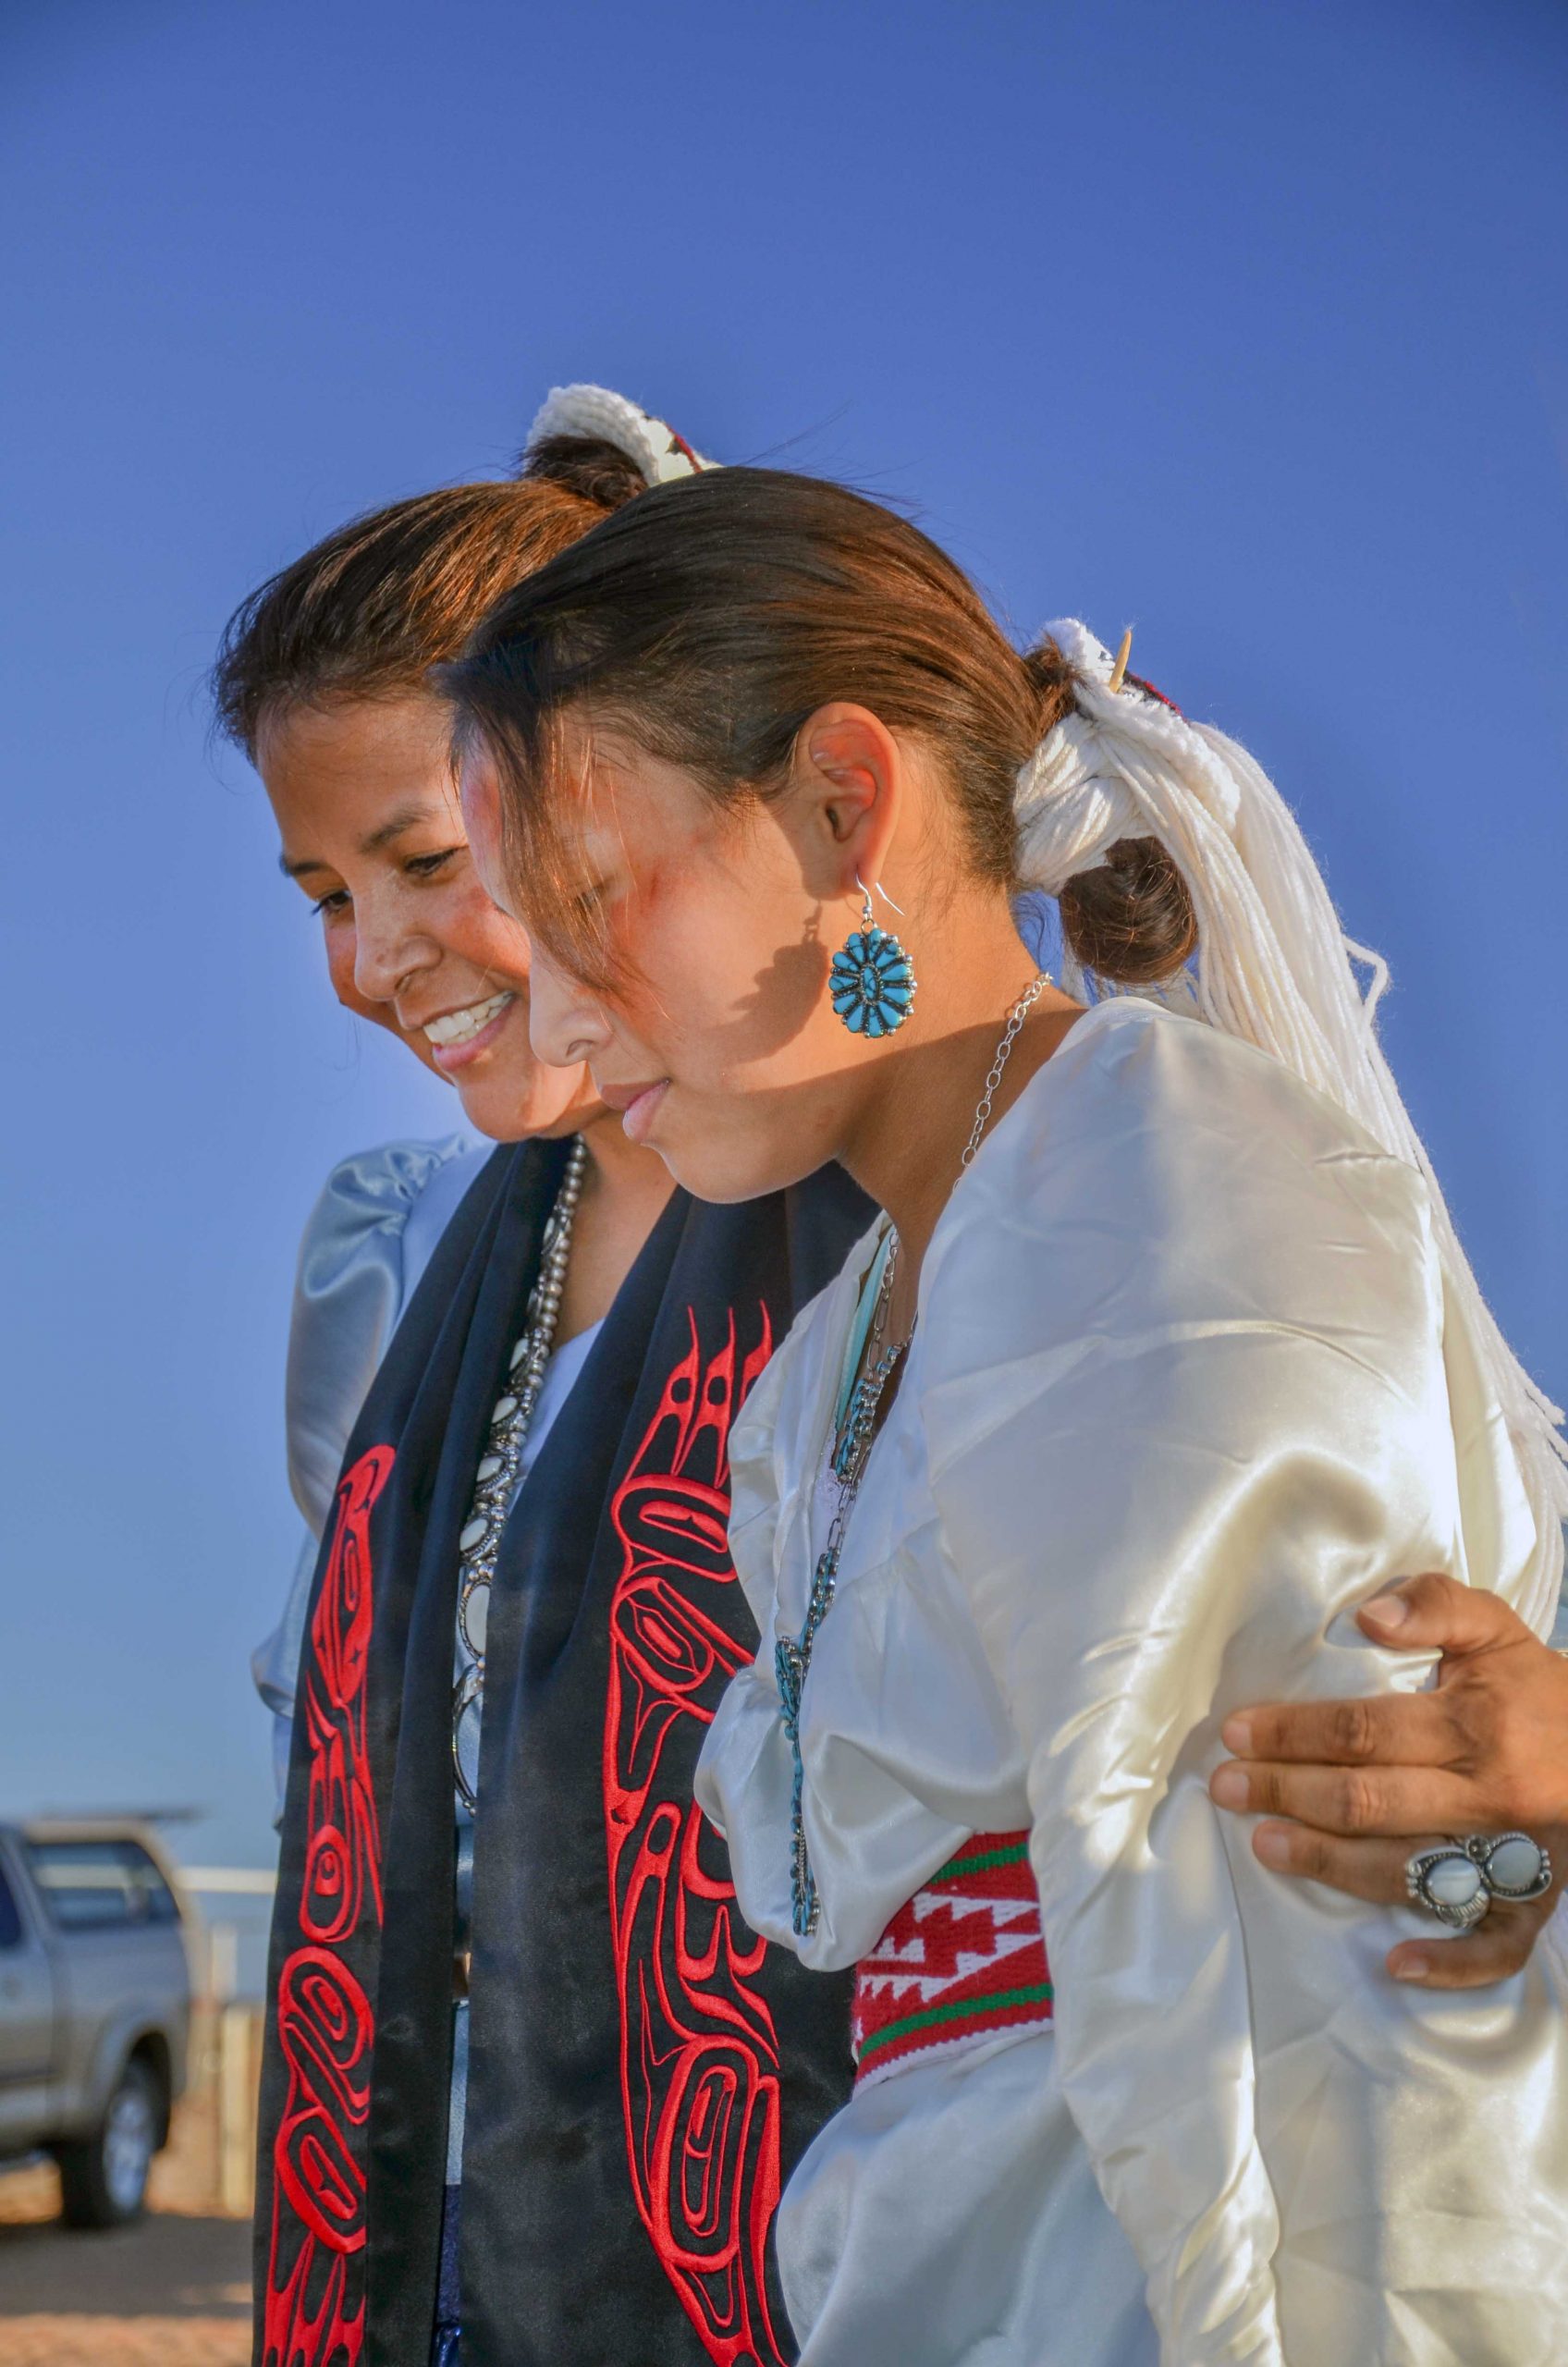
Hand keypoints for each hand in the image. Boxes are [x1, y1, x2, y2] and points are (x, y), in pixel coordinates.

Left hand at [1208, 1572, 1567, 1987]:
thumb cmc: (1538, 1688)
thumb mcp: (1495, 1627)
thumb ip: (1434, 1605)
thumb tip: (1370, 1615)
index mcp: (1476, 1725)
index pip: (1365, 1731)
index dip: (1295, 1734)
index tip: (1237, 1733)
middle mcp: (1492, 1795)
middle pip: (1371, 1802)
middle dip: (1289, 1794)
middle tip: (1226, 1786)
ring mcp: (1515, 1856)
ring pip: (1410, 1871)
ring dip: (1331, 1865)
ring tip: (1266, 1846)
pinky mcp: (1537, 1900)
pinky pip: (1497, 1946)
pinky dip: (1451, 1963)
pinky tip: (1396, 1964)